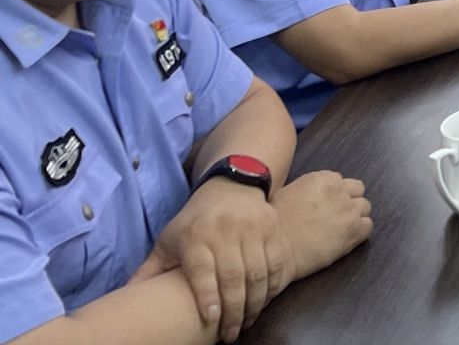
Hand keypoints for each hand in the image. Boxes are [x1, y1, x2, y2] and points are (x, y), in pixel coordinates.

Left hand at [130, 177, 286, 341]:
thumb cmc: (194, 222)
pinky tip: (266, 300)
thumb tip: (123, 298)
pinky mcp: (272, 226)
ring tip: (248, 322)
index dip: (207, 296)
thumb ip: (149, 271)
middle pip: (233, 275)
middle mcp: (225, 230)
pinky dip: (274, 284)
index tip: (211, 320)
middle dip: (235, 310)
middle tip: (232, 334)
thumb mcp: (168, 241)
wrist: (231, 185)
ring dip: (256, 302)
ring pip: (258, 271)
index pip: (203, 270)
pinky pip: (277, 261)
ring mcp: (252, 227)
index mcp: (196, 235)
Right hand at [270, 171, 371, 279]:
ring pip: (365, 207)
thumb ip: (308, 189)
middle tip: (336, 218)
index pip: (340, 181)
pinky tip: (345, 240)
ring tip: (340, 230)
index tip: (327, 207)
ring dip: (355, 216)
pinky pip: (368, 226)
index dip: (334, 195)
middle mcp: (339, 190)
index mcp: (323, 179)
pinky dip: (360, 232)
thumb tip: (316, 194)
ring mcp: (349, 209)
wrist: (276, 253)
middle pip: (357, 191)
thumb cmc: (274, 228)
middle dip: (348, 202)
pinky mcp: (355, 229)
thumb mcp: (288, 195)